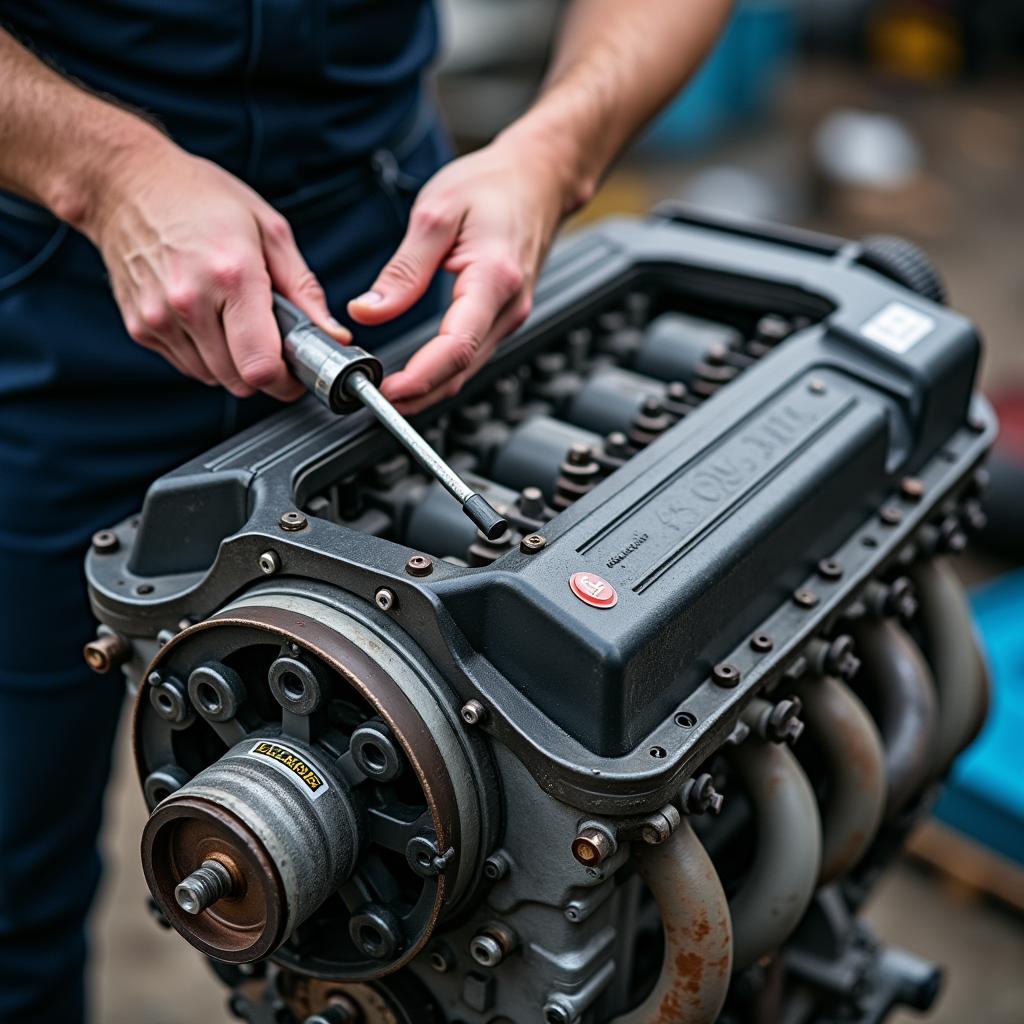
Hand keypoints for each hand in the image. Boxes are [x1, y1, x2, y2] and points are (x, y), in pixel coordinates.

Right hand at [83, 135, 348, 398]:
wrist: (126, 183)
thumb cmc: (200, 198)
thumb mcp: (269, 229)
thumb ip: (304, 290)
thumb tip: (332, 335)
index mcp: (232, 275)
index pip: (261, 366)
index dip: (286, 380)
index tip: (295, 373)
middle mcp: (190, 301)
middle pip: (239, 380)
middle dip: (263, 371)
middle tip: (269, 342)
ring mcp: (159, 317)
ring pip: (213, 378)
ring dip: (232, 363)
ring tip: (233, 319)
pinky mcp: (140, 327)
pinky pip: (187, 365)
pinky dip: (204, 354)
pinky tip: (205, 317)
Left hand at [348, 133, 571, 413]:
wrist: (539, 178)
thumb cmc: (493, 187)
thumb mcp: (435, 214)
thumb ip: (402, 270)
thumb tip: (368, 312)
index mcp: (493, 279)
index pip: (456, 347)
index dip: (420, 377)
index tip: (386, 390)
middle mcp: (509, 307)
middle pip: (462, 370)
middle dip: (418, 395)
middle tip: (375, 403)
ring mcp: (510, 316)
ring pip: (468, 370)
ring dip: (429, 389)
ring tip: (387, 395)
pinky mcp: (503, 317)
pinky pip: (472, 356)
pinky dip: (441, 372)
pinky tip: (415, 375)